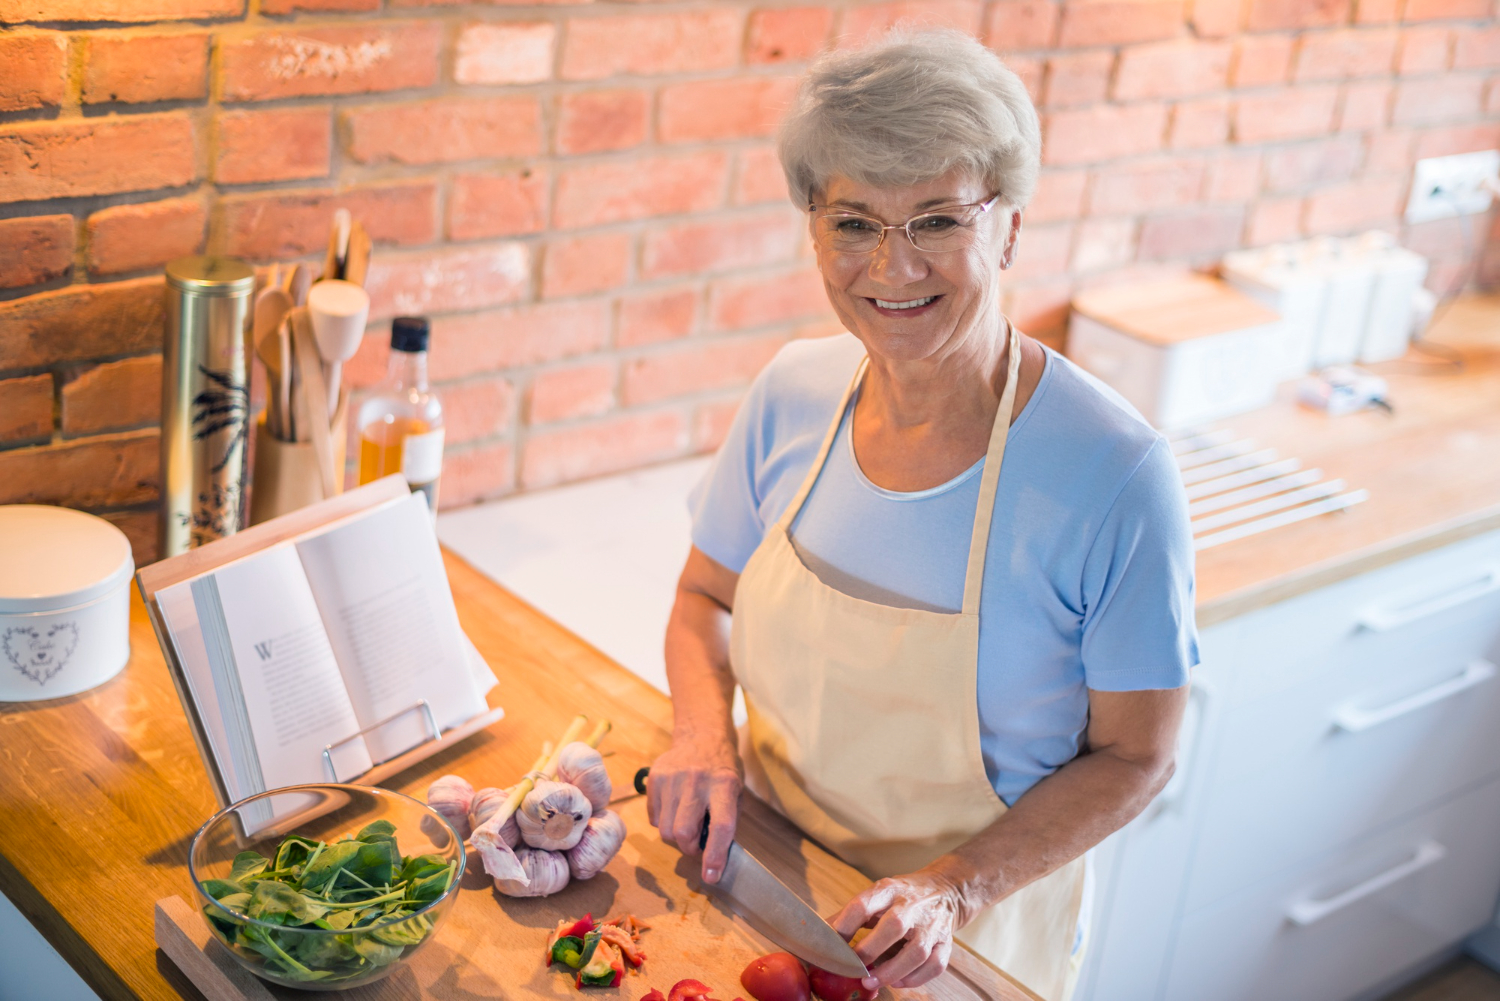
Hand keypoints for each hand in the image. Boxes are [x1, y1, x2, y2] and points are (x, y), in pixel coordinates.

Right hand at [646, 732, 741, 883]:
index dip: (715, 856)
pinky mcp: (654, 777)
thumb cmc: (723, 769)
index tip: (711, 876)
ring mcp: (672, 778)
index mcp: (724, 785)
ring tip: (687, 820)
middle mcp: (697, 780)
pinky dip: (663, 821)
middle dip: (688, 848)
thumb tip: (713, 858)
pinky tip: (675, 807)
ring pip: (664, 830)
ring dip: (676, 836)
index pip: (720, 827)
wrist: (702, 735)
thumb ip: (726, 821)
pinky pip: (653, 817)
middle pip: (683, 833)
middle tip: (696, 843)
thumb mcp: (736, 792)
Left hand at [830, 868, 967, 989]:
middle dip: (870, 949)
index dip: (844, 926)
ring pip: (917, 951)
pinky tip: (897, 981)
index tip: (830, 946)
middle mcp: (912, 906)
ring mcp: (932, 925)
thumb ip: (849, 914)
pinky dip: (915, 979)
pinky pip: (934, 965)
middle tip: (853, 968)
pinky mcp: (945, 943)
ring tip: (871, 982)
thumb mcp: (876, 895)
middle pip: (894, 925)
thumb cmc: (902, 897)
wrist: (944, 891)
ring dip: (892, 971)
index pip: (863, 905)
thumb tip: (818, 934)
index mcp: (888, 890)